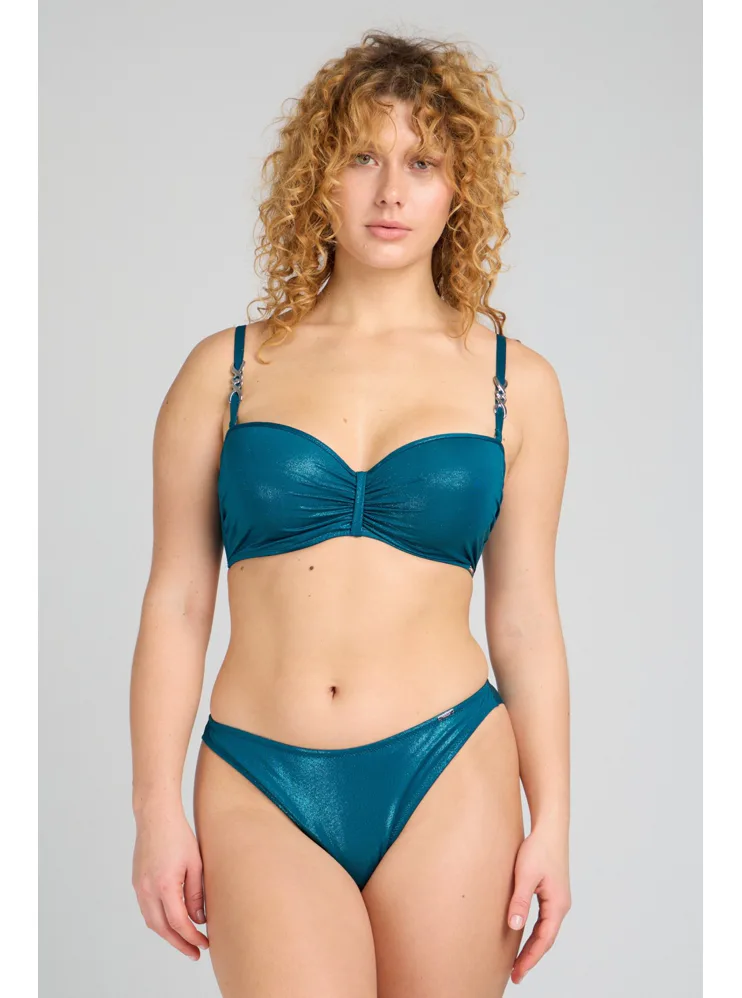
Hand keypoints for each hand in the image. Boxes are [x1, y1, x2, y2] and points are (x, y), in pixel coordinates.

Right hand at [132, 808, 209, 961]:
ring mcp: (139, 886)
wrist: (156, 816)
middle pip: (162, 928)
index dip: (192, 937)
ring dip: (168, 934)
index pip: (179, 923)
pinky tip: (171, 921)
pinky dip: (159, 920)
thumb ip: (196, 894)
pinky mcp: (137, 882)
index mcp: (164, 885)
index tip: (204, 945)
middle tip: (194, 952)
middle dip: (179, 943)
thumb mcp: (195, 864)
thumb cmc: (178, 835)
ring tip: (185, 940)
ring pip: (152, 921)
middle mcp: (147, 890)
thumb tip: (199, 919)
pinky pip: (147, 909)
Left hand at [507, 825, 570, 983]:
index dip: (530, 958)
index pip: (544, 940)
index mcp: (557, 905)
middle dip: (531, 957)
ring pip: (545, 930)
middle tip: (516, 975)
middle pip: (546, 939)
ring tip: (518, 961)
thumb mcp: (526, 875)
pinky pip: (543, 919)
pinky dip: (534, 932)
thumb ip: (520, 901)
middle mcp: (561, 905)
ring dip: (533, 946)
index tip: (518, 973)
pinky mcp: (551, 892)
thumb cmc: (539, 849)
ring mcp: (557, 899)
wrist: (550, 828)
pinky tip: (522, 934)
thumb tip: (514, 926)